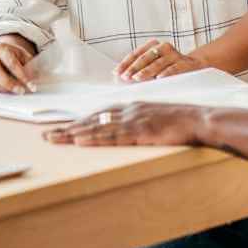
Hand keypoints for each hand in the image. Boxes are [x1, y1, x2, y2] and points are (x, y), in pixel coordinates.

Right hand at [0, 34, 37, 93]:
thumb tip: (37, 78)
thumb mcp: (24, 55)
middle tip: (21, 91)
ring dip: (2, 89)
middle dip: (9, 83)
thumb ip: (30, 65)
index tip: (32, 86)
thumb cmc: (14, 55)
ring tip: (14, 92)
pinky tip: (4, 91)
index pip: (11, 63)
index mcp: (0, 48)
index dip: (22, 75)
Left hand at [43, 103, 204, 145]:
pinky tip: (79, 140)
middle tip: (47, 135)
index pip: (100, 115)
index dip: (80, 122)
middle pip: (92, 119)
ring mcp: (133, 120)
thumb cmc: (183, 122)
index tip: (64, 129)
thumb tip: (128, 131)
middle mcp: (129, 110)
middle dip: (69, 128)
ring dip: (73, 133)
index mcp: (132, 107)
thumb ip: (141, 123)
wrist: (201, 120)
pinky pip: (111, 135)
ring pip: (97, 127)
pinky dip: (93, 137)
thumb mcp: (158, 119)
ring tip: (53, 139)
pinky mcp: (140, 131)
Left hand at [114, 39, 207, 81]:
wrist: (195, 66)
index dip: (125, 63)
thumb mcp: (154, 65)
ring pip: (158, 62)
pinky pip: (174, 68)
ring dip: (147, 71)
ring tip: (137, 78)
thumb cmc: (168, 67)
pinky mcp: (184, 63)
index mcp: (153, 46)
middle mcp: (163, 47)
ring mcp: (174, 54)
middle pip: (145, 57)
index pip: (136, 54)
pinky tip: (158, 78)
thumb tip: (120, 77)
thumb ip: (140, 69)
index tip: (116, 73)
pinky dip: (166, 73)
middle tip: (125, 77)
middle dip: (134, 68)